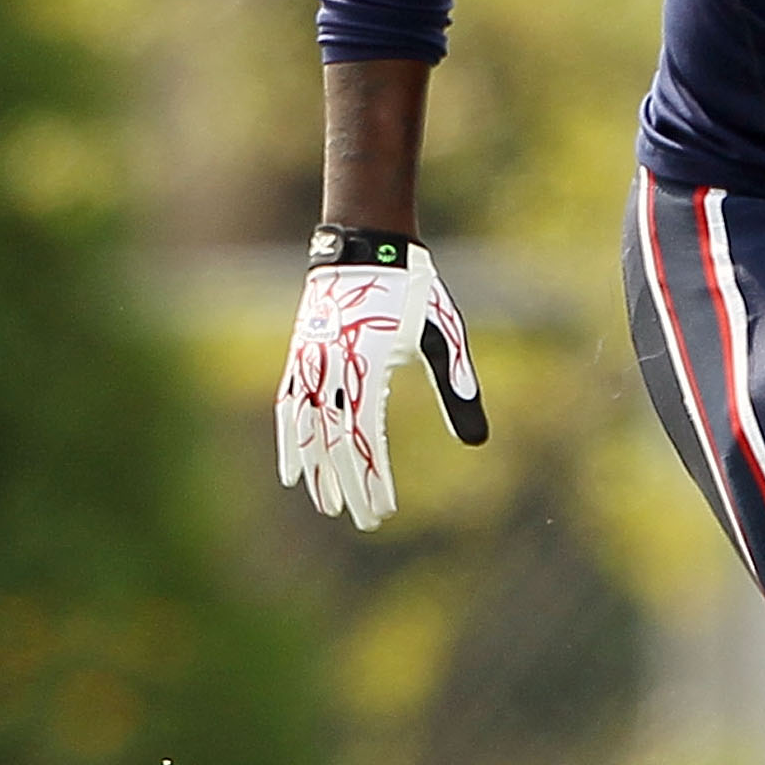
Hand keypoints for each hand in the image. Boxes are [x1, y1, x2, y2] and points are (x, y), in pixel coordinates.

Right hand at [275, 231, 486, 529]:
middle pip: (333, 441)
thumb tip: (477, 442)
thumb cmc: (411, 290)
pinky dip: (288, 441)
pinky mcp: (300, 357)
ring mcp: (309, 361)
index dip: (373, 476)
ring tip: (328, 504)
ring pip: (305, 429)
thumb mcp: (442, 335)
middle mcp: (331, 366)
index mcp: (366, 362)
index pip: (365, 435)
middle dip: (349, 484)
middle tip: (365, 521)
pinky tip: (292, 469)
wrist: (367, 243)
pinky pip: (288, 408)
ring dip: (315, 470)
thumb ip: (457, 388)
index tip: (385, 507)